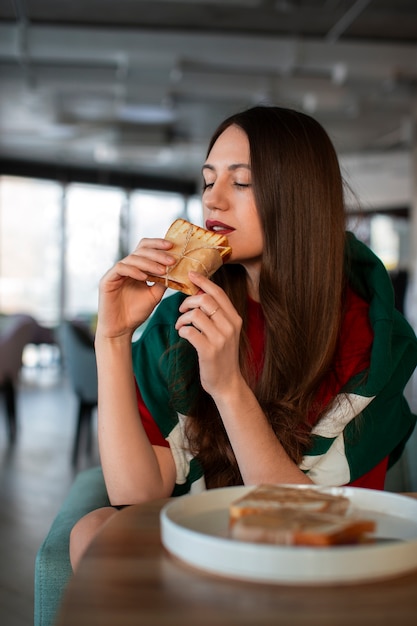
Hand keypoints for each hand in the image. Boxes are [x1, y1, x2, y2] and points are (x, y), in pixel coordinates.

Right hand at [96, 238, 176, 338]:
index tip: (172, 246)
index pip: (146, 248)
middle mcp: (126, 267)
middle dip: (157, 253)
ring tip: (162, 271)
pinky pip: (121, 268)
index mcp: (136, 268)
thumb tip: (177, 269)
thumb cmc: (136, 312)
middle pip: (141, 250)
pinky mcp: (107, 280)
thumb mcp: (154, 295)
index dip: (158, 244)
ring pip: (132, 258)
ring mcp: (116, 272)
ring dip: (149, 263)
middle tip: (171, 260)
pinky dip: (134, 270)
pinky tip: (144, 277)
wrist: (121, 329)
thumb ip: (163, 282)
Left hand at [175, 271, 243, 396]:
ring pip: (195, 314)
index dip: (203, 281)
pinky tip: (183, 334)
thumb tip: (200, 294)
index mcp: (235, 319)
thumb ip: (217, 315)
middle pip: (205, 300)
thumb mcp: (225, 332)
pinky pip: (189, 331)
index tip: (191, 274)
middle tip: (181, 309)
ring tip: (180, 324)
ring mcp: (220, 339)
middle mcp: (230, 326)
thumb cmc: (222, 355)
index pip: (218, 293)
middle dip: (188, 301)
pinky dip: (182, 330)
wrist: (227, 383)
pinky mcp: (209, 351)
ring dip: (182, 318)